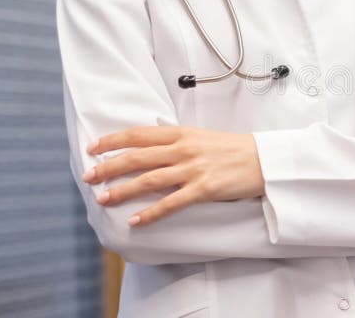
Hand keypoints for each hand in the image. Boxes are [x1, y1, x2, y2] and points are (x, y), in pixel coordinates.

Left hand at [81, 126, 262, 226]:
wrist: (265, 160)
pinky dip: (151, 213)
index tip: (94, 147)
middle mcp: (184, 149)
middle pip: (137, 157)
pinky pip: (171, 203)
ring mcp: (194, 169)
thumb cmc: (235, 149)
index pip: (139, 134)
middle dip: (109, 167)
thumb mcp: (204, 136)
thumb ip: (178, 139)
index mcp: (183, 133)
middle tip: (89, 176)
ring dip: (122, 190)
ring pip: (149, 180)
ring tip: (104, 199)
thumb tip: (153, 140)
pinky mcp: (204, 189)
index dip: (113, 140)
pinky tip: (136, 220)